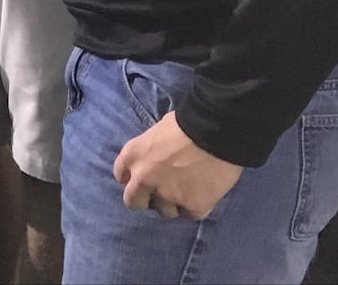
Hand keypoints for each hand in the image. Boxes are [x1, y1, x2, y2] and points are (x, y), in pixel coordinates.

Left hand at [114, 112, 243, 218]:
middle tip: (162, 193)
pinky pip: (191, 214)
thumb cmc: (187, 123)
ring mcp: (167, 195)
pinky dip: (197, 207)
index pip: (121, 176)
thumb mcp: (158, 130)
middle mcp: (143, 178)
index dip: (134, 178)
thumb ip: (150, 150)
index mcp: (132, 155)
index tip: (145, 178)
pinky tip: (205, 195)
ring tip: (190, 190)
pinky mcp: (191, 206)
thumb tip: (155, 157)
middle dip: (146, 199)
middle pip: (134, 201)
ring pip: (166, 211)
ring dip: (175, 203)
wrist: (216, 132)